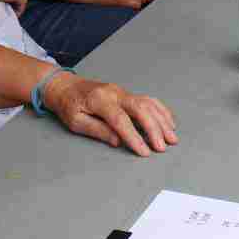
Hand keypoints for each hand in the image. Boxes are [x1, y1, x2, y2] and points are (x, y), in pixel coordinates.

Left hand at [40, 73, 178, 155]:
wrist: (66, 86)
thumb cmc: (68, 105)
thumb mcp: (76, 121)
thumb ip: (98, 130)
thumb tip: (118, 141)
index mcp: (99, 100)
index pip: (121, 119)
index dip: (134, 137)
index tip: (144, 152)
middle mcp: (115, 93)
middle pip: (140, 108)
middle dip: (154, 128)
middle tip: (162, 146)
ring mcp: (123, 92)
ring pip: (148, 103)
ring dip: (162, 121)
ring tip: (172, 138)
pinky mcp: (127, 93)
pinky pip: (148, 100)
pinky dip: (160, 111)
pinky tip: (169, 122)